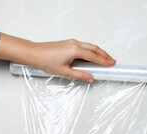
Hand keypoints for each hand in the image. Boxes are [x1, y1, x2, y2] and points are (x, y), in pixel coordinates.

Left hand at [0, 33, 115, 81]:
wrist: (34, 53)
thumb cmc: (46, 61)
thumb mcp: (64, 72)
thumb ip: (80, 75)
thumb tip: (90, 78)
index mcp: (75, 50)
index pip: (94, 56)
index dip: (104, 61)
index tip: (111, 64)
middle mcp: (75, 44)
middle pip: (94, 49)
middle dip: (104, 55)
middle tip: (112, 61)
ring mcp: (72, 42)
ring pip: (90, 46)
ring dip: (98, 52)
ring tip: (105, 58)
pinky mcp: (68, 43)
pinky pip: (84, 45)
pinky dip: (91, 50)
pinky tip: (92, 56)